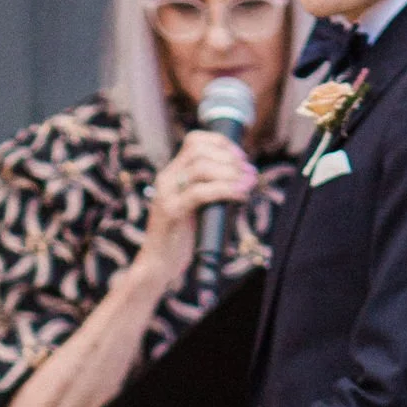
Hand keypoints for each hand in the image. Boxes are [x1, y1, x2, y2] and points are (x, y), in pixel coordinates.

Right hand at [136, 128, 258, 286]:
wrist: (158, 265)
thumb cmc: (181, 239)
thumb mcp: (195, 208)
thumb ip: (209, 191)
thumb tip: (243, 179)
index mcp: (172, 174)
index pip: (194, 141)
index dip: (221, 143)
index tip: (240, 158)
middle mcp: (166, 179)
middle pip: (199, 150)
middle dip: (229, 158)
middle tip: (249, 172)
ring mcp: (167, 195)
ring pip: (201, 168)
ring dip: (230, 173)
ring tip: (248, 183)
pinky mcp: (172, 212)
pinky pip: (200, 193)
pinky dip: (225, 190)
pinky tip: (240, 195)